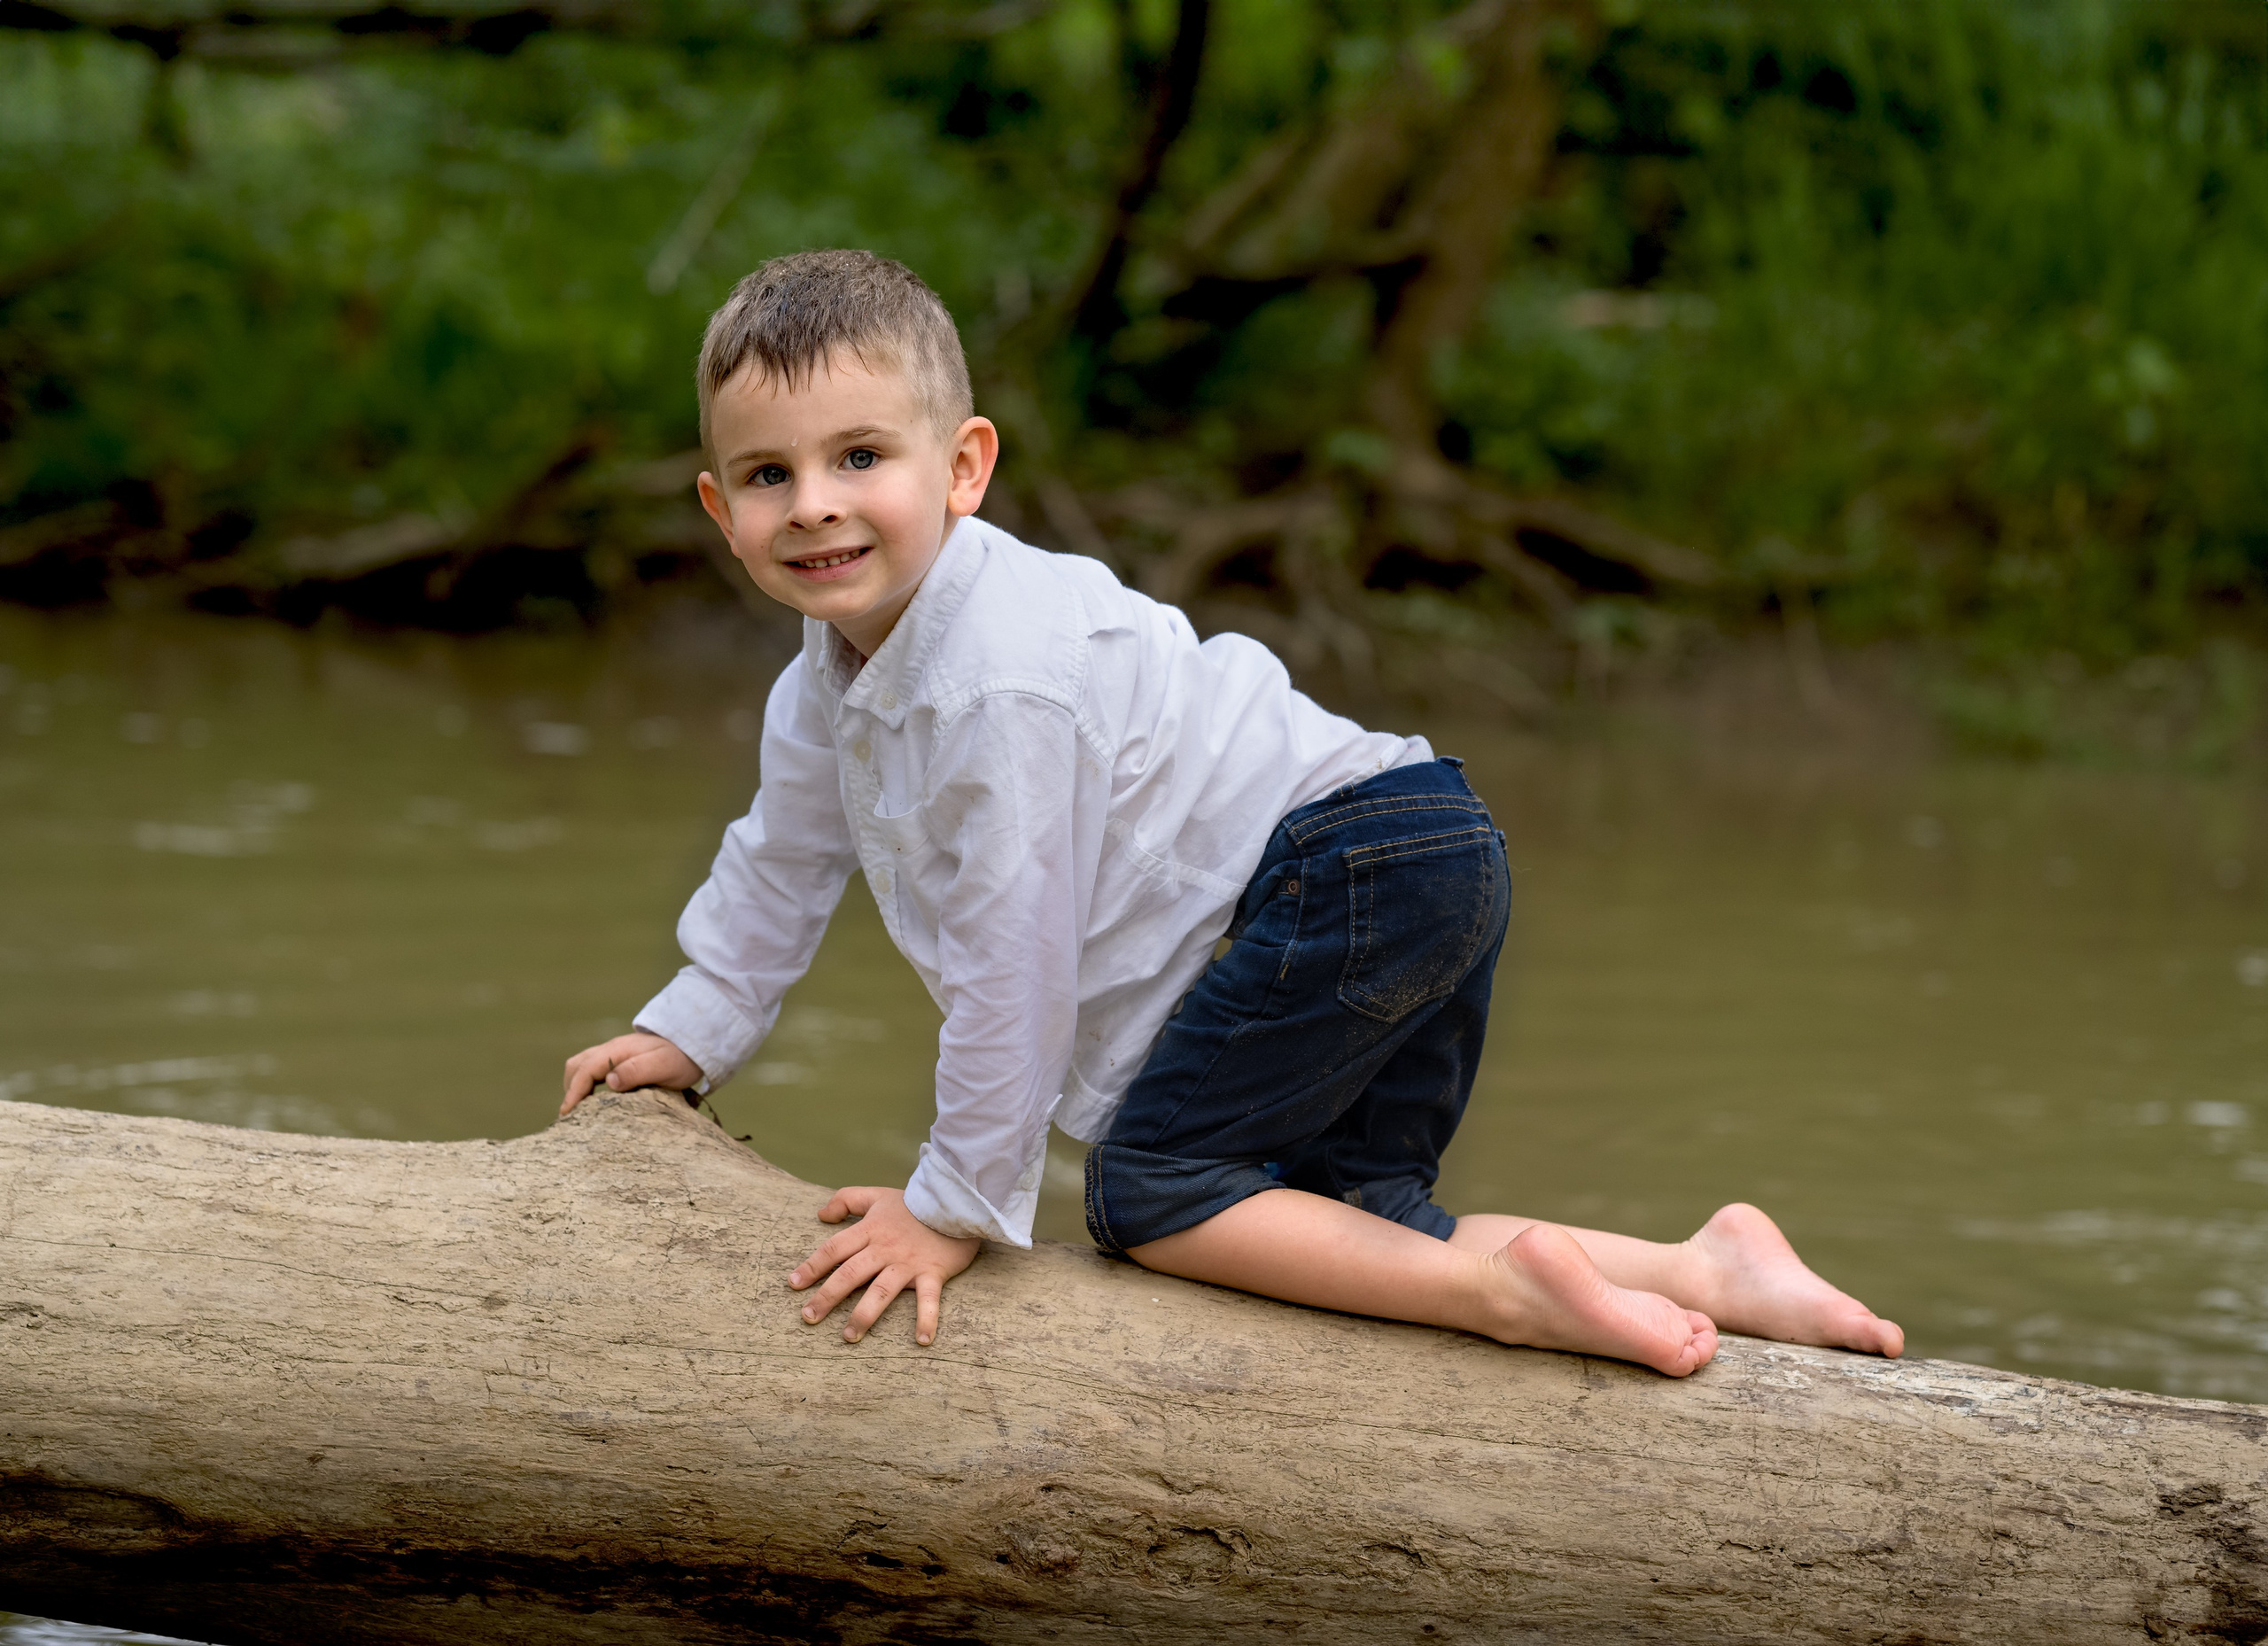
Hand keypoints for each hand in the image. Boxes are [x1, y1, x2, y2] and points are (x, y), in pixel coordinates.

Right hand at [560, 1032, 702, 1117]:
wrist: (692, 1045)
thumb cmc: (679, 1058)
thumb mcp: (662, 1066)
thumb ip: (636, 1071)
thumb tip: (609, 1081)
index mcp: (617, 1050)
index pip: (585, 1069)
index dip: (574, 1091)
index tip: (567, 1113)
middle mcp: (611, 1050)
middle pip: (577, 1065)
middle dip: (570, 1089)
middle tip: (571, 1116)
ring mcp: (614, 1054)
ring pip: (582, 1066)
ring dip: (576, 1086)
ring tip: (579, 1111)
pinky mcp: (619, 1061)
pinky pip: (593, 1070)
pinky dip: (586, 1085)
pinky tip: (593, 1102)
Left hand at [789, 1187, 981, 1345]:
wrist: (955, 1201)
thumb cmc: (913, 1203)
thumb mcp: (876, 1195)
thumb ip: (847, 1200)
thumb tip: (821, 1215)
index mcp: (870, 1230)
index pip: (834, 1249)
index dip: (812, 1266)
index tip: (794, 1285)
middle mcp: (885, 1248)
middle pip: (850, 1274)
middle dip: (827, 1297)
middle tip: (808, 1318)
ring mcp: (908, 1263)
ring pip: (881, 1291)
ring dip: (864, 1315)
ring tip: (849, 1336)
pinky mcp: (932, 1273)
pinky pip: (929, 1300)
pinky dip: (926, 1320)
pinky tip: (921, 1341)